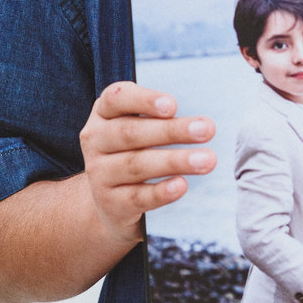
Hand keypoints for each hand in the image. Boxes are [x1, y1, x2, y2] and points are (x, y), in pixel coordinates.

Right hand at [79, 81, 215, 244]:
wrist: (112, 201)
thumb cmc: (136, 152)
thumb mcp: (141, 129)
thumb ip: (164, 119)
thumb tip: (203, 121)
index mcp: (104, 113)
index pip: (117, 98)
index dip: (144, 100)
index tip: (173, 105)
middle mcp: (95, 140)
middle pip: (131, 132)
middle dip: (171, 131)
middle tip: (207, 129)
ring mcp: (99, 173)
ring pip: (136, 164)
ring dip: (175, 161)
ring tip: (206, 160)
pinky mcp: (110, 203)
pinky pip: (137, 197)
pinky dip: (161, 191)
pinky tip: (181, 185)